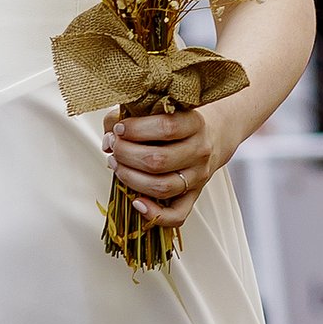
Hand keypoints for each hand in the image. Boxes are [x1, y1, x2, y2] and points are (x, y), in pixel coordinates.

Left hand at [104, 101, 236, 230]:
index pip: (166, 127)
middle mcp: (199, 151)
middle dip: (126, 154)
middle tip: (114, 148)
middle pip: (158, 160)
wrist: (213, 135)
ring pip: (162, 187)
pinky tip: (136, 202)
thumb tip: (108, 140)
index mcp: (194, 123)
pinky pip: (177, 215)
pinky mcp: (194, 196)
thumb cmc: (178, 121)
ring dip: (131, 178)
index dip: (136, 129)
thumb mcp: (159, 108)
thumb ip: (128, 116)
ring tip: (117, 166)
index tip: (120, 129)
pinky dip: (154, 213)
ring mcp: (198, 176)